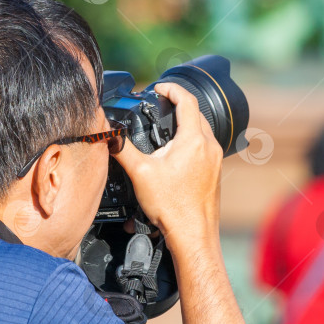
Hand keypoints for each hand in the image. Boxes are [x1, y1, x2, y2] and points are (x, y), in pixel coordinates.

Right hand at [112, 82, 222, 244]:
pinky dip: (191, 142)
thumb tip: (108, 134)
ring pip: (202, 131)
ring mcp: (215, 161)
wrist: (192, 235)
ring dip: (186, 124)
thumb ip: (123, 148)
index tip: (159, 87)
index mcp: (194, 140)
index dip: (172, 89)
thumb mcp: (140, 173)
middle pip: (197, 114)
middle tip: (160, 105)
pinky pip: (204, 148)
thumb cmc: (172, 207)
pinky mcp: (214, 174)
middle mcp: (209, 147)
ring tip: (166, 129)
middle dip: (178, 105)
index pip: (187, 100)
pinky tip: (175, 155)